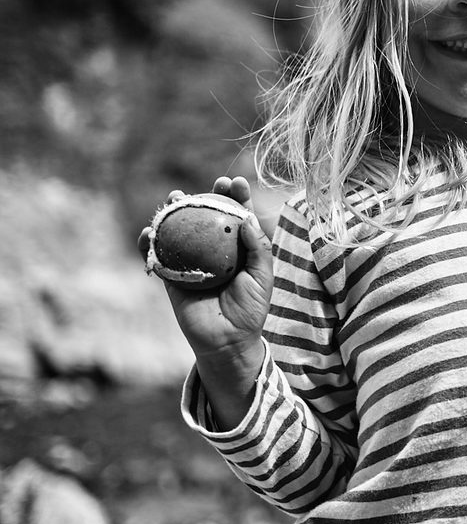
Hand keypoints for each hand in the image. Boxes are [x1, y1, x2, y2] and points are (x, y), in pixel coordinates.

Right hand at [138, 176, 272, 427]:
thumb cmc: (250, 310)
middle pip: (205, 216)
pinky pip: (156, 256)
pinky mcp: (171, 275)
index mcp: (237, 247)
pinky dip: (149, 242)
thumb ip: (258, 249)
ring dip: (173, 211)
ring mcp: (190, 261)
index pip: (236, 214)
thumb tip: (247, 220)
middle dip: (205, 195)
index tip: (235, 182)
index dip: (235, 195)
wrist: (227, 341)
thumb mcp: (262, 277)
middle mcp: (213, 250)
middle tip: (211, 185)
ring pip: (178, 230)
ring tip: (174, 198)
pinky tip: (148, 231)